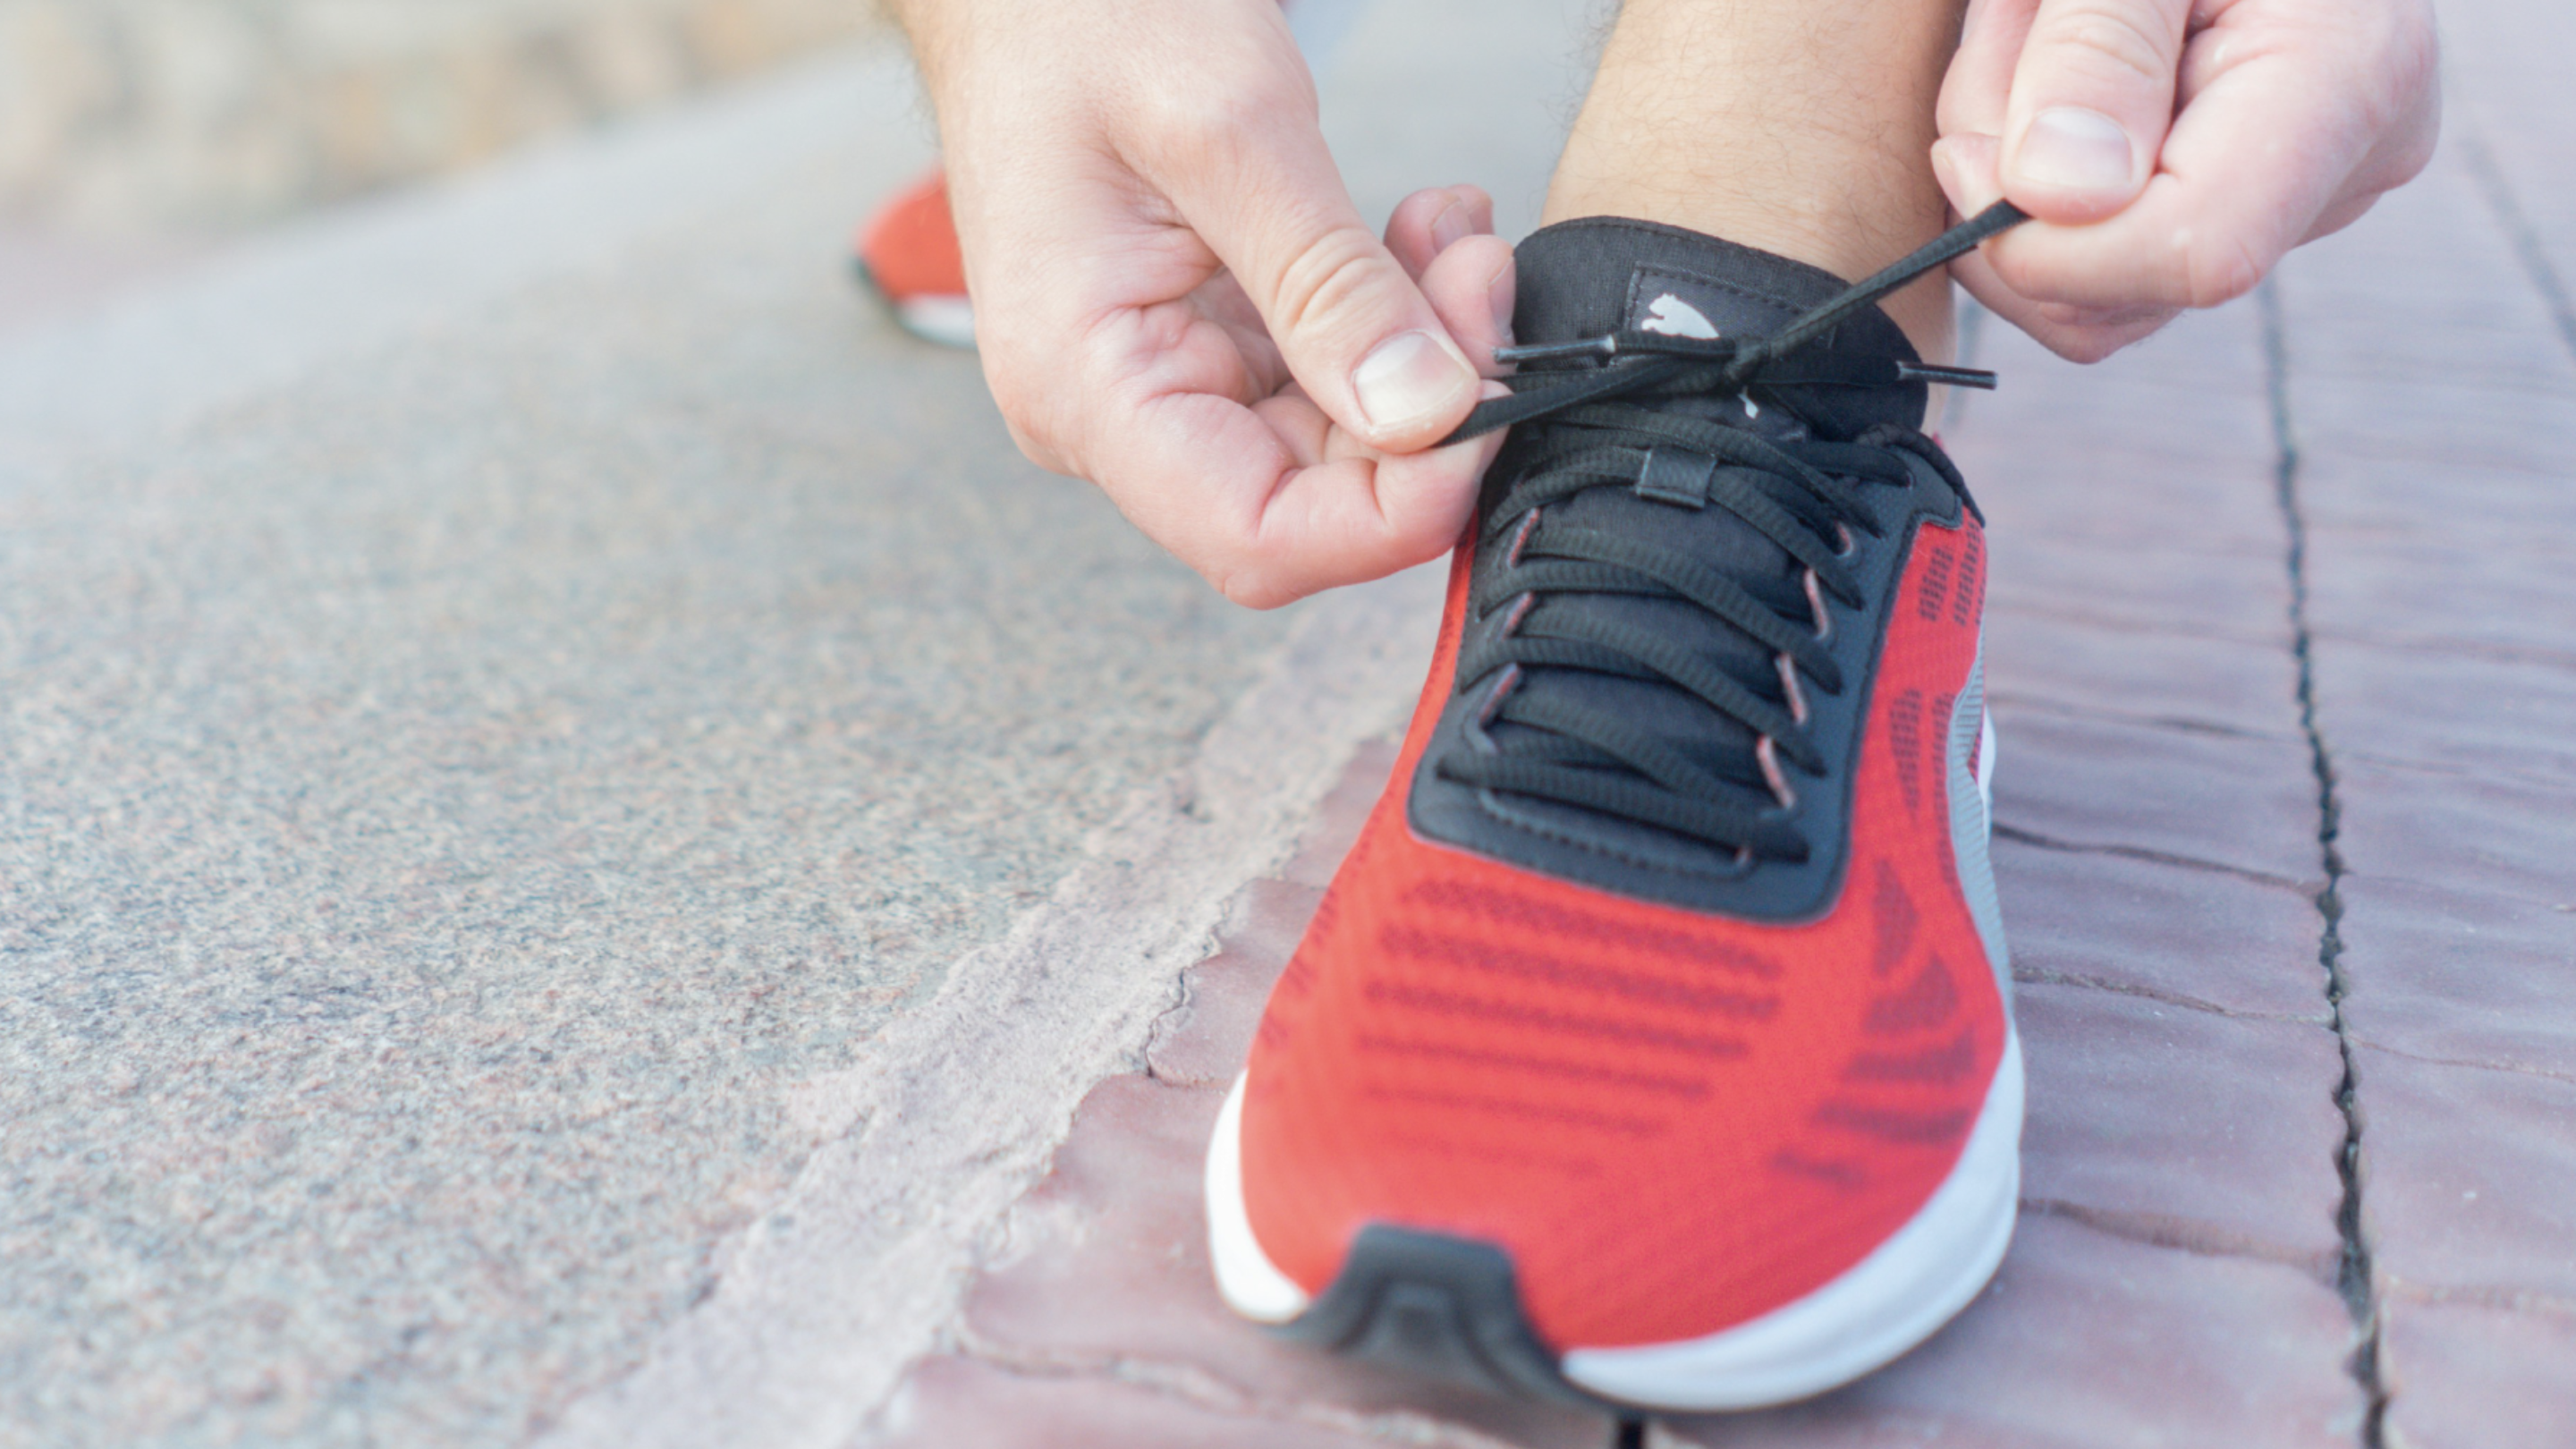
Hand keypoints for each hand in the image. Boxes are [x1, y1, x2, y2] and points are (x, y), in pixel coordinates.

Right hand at [896, 0, 1514, 607]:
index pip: (1259, 538)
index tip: (1488, 399)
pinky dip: (1396, 315)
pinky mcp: (1206, 345)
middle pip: (1315, 497)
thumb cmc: (1085, 18)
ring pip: (1339, 439)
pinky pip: (1327, 377)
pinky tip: (1423, 235)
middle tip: (1481, 270)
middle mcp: (1114, 415)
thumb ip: (1330, 281)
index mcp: (1083, 389)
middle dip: (1429, 404)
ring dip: (1425, 349)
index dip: (1395, 508)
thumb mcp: (1229, 127)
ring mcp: (1161, 383)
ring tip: (1453, 234)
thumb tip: (1429, 414)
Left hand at [1932, 0, 2440, 360]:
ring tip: (2028, 29)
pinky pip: (2103, 263)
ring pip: (2097, 289)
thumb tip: (2059, 197)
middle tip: (2001, 29)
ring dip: (2012, 174)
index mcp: (2349, 78)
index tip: (1961, 148)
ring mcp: (2305, 196)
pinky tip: (2044, 77)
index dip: (2044, 239)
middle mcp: (2350, 161)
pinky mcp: (2248, 204)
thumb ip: (2095, 46)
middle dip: (2011, 184)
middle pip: (2125, 285)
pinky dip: (2036, 184)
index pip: (2192, 253)